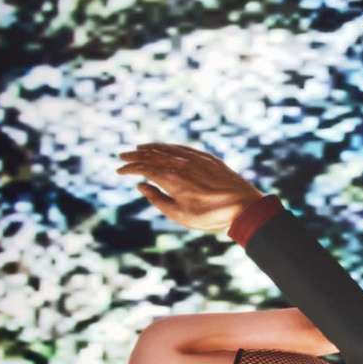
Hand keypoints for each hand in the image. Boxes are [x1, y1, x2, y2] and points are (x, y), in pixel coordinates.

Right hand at [118, 143, 261, 232]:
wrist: (243, 207)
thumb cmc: (210, 216)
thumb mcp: (179, 215)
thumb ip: (157, 199)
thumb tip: (141, 185)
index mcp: (171, 178)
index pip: (144, 168)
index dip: (129, 168)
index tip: (119, 170)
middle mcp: (181, 164)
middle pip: (153, 156)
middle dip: (135, 156)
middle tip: (122, 156)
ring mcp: (195, 159)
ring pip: (168, 149)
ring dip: (151, 148)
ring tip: (140, 149)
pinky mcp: (208, 159)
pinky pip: (183, 148)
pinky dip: (170, 147)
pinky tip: (166, 148)